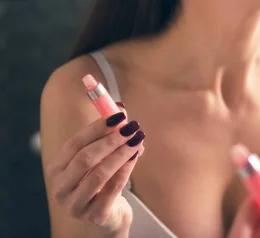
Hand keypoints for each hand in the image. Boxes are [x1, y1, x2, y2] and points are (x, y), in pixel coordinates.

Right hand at [45, 107, 144, 232]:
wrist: (106, 215)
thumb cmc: (101, 181)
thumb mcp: (99, 158)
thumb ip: (107, 136)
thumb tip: (121, 109)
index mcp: (57, 169)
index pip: (75, 143)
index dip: (97, 127)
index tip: (119, 115)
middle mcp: (61, 188)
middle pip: (85, 158)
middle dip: (111, 139)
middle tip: (131, 127)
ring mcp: (75, 204)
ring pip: (99, 173)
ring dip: (121, 153)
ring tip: (137, 139)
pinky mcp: (95, 215)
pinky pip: (113, 188)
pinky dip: (126, 169)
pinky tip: (136, 155)